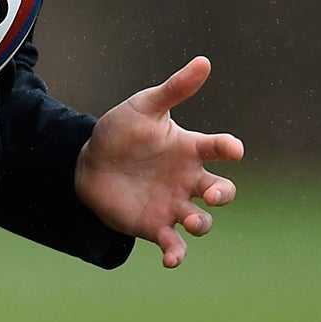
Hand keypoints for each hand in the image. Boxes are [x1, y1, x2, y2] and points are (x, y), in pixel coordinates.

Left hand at [74, 56, 242, 266]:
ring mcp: (174, 203)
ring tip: (194, 222)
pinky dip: (176, 254)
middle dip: (222, 194)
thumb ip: (174, 89)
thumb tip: (204, 61)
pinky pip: (174, 244)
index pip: (220, 148)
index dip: (229, 148)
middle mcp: (188, 179)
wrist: (88, 162)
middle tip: (209, 191)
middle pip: (222, 192)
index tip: (232, 149)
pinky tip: (171, 259)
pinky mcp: (155, 225)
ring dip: (203, 224)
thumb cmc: (121, 132)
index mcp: (190, 149)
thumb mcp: (144, 107)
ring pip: (202, 220)